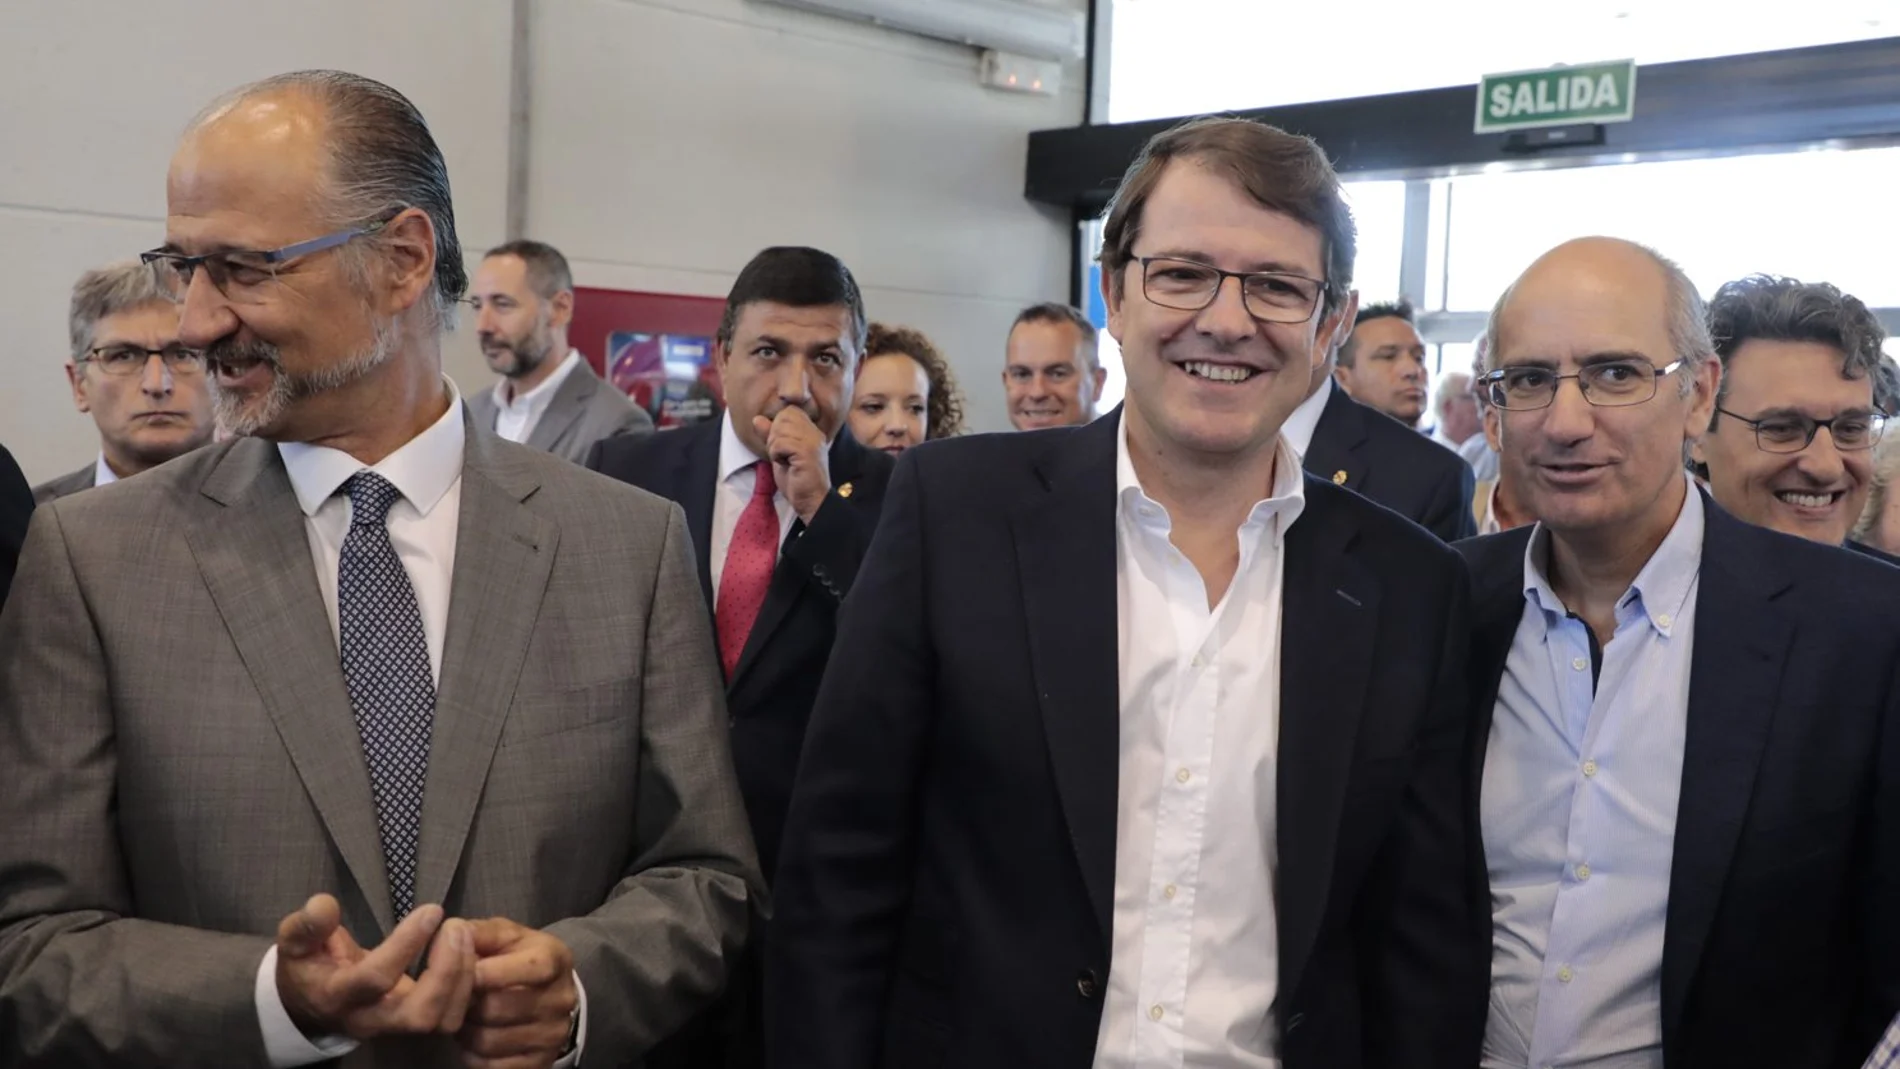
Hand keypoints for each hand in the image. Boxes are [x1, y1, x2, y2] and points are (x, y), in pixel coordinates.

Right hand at [275, 894, 476, 1041]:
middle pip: (420, 1015)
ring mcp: (395, 1026)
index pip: (376, 978)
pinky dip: (467, 986)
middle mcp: (370, 1019)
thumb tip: (325, 904)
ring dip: (463, 978)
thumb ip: (306, 925)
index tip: (431, 910)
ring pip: (442, 1021)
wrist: (309, 1005)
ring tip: (464, 935)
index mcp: (337, 997)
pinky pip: (451, 1017)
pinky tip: (465, 951)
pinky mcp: (414, 1023)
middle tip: (456, 928)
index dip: (407, 944)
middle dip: (447, 971)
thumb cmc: (306, 966)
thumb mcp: (293, 943)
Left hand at [457, 917, 578, 1068]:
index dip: (488, 972)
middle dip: (467, 1003)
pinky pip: (490, 1066)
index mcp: (555, 958)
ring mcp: (553, 1034)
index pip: (529, 967)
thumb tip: (450, 933)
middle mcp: (561, 999)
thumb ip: (478, 932)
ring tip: (465, 1017)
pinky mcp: (541, 1062)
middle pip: (497, 1008)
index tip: (465, 974)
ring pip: (489, 1040)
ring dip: (466, 1031)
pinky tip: (475, 1037)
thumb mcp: (505, 936)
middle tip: (458, 998)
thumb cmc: (519, 958)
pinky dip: (473, 1055)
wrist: (550, 993)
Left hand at [754, 407, 830, 522]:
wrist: (811, 501)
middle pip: (784, 416)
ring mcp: (812, 441)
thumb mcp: (779, 454)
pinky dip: (777, 454)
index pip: (790, 411)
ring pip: (780, 429)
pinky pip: (780, 443)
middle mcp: (814, 433)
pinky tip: (785, 464)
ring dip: (774, 446)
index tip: (782, 446)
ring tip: (784, 460)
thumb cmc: (797, 480)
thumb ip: (770, 435)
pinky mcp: (806, 452)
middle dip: (774, 435)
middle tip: (781, 454)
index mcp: (811, 431)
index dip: (778, 425)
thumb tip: (757, 418)